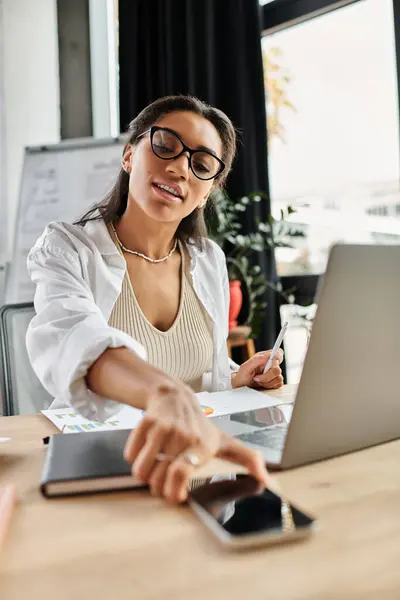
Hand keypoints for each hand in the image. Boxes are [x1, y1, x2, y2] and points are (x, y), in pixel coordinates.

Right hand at [123, 380, 269, 502]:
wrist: (176, 396)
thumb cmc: (199, 425)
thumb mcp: (224, 442)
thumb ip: (246, 460)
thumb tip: (265, 479)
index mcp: (201, 446)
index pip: (182, 473)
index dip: (172, 491)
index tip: (172, 495)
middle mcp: (183, 436)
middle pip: (158, 478)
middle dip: (156, 485)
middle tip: (161, 479)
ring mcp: (163, 428)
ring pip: (141, 468)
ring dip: (143, 473)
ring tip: (152, 466)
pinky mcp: (146, 422)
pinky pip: (130, 452)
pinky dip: (133, 456)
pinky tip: (144, 450)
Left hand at [232, 349, 283, 389]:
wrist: (241, 385)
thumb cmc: (242, 375)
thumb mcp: (246, 367)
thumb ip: (257, 360)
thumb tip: (268, 356)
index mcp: (264, 357)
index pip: (277, 352)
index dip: (278, 355)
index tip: (276, 360)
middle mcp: (270, 364)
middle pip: (277, 369)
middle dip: (266, 376)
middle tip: (256, 378)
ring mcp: (273, 373)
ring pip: (279, 378)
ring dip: (267, 382)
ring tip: (258, 381)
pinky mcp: (275, 381)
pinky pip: (278, 384)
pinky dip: (269, 386)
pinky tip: (263, 384)